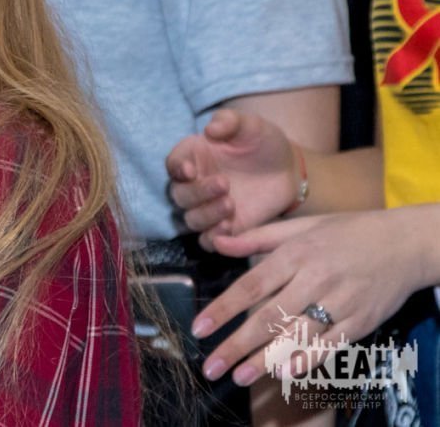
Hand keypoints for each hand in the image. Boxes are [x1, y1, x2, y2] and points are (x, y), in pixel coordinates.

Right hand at [166, 109, 299, 249]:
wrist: (287, 171)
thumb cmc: (263, 143)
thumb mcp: (250, 125)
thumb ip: (230, 121)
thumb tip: (210, 130)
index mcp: (193, 156)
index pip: (172, 165)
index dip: (177, 169)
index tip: (191, 170)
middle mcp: (195, 183)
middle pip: (179, 195)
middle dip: (198, 192)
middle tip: (224, 184)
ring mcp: (208, 208)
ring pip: (191, 219)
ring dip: (206, 215)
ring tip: (231, 204)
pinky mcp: (224, 228)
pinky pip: (208, 241)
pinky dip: (214, 238)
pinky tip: (230, 228)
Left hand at [193, 210, 433, 385]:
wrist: (404, 243)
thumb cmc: (347, 232)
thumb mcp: (301, 226)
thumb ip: (256, 238)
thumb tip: (216, 241)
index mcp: (295, 254)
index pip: (251, 286)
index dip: (223, 309)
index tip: (199, 328)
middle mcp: (314, 279)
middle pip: (268, 316)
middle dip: (236, 344)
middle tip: (211, 367)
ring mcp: (340, 302)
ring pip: (297, 335)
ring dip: (266, 359)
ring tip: (240, 376)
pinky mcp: (361, 321)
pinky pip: (331, 345)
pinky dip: (309, 359)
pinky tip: (286, 372)